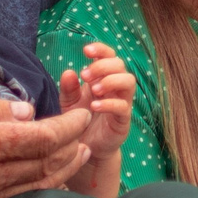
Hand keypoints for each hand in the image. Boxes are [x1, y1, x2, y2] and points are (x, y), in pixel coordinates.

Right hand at [0, 84, 91, 197]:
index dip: (70, 126)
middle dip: (73, 145)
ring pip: (32, 186)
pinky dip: (36, 186)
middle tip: (88, 129)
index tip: (84, 112)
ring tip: (76, 152)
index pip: (41, 139)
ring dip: (60, 168)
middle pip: (44, 165)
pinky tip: (42, 177)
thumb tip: (23, 112)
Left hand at [57, 43, 133, 157]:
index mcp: (103, 78)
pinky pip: (123, 106)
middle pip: (120, 65)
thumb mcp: (69, 103)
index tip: (86, 50)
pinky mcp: (123, 119)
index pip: (109, 56)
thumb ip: (69, 89)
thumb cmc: (80, 121)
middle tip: (85, 75)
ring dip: (112, 81)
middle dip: (102, 66)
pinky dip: (109, 104)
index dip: (101, 50)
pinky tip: (95, 106)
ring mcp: (122, 102)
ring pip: (128, 82)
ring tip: (95, 89)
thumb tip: (68, 71)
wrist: (87, 148)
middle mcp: (115, 87)